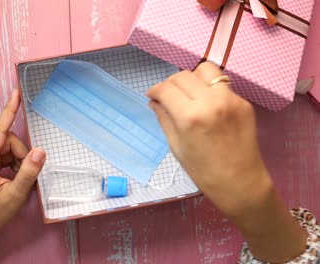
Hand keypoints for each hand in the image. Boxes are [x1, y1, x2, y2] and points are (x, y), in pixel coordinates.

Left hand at [0, 89, 45, 261]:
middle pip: (6, 140)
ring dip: (16, 160)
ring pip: (5, 146)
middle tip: (23, 174)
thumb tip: (40, 151)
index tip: (16, 93)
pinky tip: (8, 177)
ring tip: (14, 179)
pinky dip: (10, 162)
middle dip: (20, 155)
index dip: (10, 110)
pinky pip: (0, 152)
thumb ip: (29, 171)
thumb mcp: (15, 195)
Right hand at [147, 62, 305, 261]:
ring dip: (193, 78)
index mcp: (190, 117)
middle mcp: (210, 101)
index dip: (155, 90)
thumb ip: (164, 118)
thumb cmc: (203, 171)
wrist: (240, 183)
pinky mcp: (243, 102)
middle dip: (170, 83)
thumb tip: (155, 102)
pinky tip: (207, 105)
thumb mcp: (176, 146)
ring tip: (189, 94)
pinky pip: (221, 85)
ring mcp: (230, 99)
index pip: (166, 89)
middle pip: (183, 76)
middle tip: (168, 96)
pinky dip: (209, 89)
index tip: (152, 96)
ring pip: (206, 71)